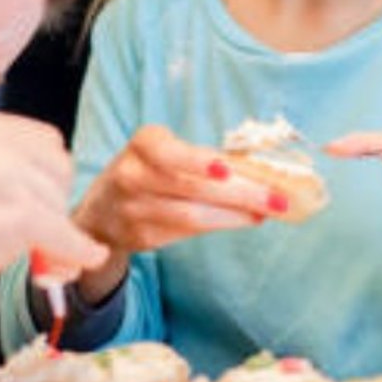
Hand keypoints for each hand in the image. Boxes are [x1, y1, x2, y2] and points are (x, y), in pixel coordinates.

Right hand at [0, 111, 106, 298]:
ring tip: (16, 251)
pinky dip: (79, 251)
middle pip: (62, 171)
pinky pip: (65, 236)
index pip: (50, 142)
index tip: (41, 202)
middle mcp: (1, 142)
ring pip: (62, 207)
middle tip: (34, 236)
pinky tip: (87, 259)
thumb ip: (13, 181)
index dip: (49, 176)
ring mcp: (9, 176)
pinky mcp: (17, 214)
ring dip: (51, 233)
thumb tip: (64, 217)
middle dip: (53, 203)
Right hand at [73, 124, 283, 258]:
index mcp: (143, 144)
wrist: (104, 208)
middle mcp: (132, 176)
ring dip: (236, 214)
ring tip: (267, 212)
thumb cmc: (150, 170)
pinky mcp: (143, 237)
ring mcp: (135, 210)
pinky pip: (188, 232)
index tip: (228, 169)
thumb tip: (261, 172)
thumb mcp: (166, 152)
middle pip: (189, 188)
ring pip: (191, 215)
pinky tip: (245, 219)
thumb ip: (203, 159)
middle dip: (240, 194)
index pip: (167, 152)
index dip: (196, 162)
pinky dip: (221, 224)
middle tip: (278, 199)